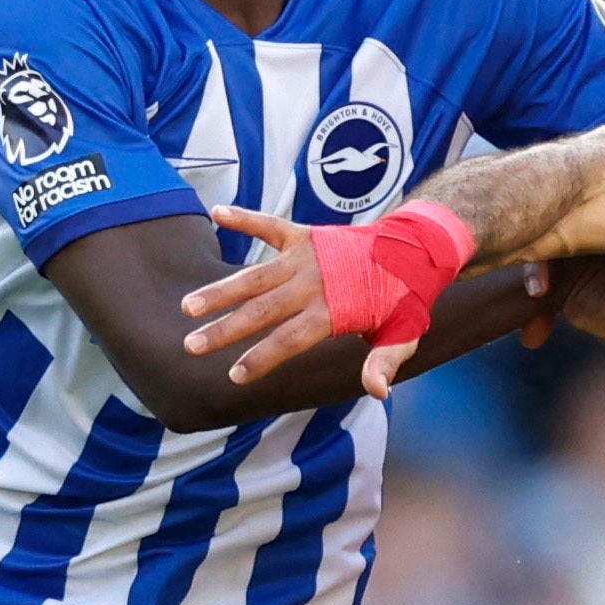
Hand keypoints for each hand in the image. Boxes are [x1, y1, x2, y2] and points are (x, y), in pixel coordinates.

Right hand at [179, 206, 410, 393]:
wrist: (414, 249)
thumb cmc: (405, 299)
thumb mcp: (404, 334)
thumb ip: (384, 361)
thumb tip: (378, 392)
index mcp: (333, 311)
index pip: (289, 340)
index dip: (262, 359)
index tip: (235, 376)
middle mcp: (312, 283)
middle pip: (261, 311)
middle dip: (225, 330)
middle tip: (192, 345)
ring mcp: (305, 257)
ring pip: (254, 277)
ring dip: (220, 290)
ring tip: (189, 305)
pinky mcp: (303, 235)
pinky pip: (268, 226)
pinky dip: (243, 218)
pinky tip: (215, 213)